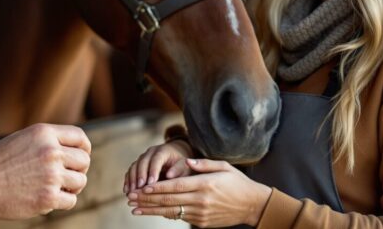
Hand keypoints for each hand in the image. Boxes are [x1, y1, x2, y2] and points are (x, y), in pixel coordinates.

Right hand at [0, 123, 90, 218]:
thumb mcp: (23, 139)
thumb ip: (47, 141)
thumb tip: (74, 149)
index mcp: (44, 134)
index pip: (79, 137)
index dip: (84, 148)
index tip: (82, 156)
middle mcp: (50, 152)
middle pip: (84, 160)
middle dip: (79, 170)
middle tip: (67, 177)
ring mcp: (51, 175)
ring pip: (80, 181)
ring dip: (72, 187)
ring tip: (58, 188)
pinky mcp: (47, 198)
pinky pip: (70, 200)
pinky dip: (63, 202)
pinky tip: (50, 199)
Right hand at [123, 140, 193, 193]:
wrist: (176, 155)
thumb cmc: (181, 163)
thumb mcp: (184, 166)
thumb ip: (179, 169)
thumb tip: (169, 176)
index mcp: (163, 151)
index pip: (156, 159)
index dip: (153, 171)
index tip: (151, 182)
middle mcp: (151, 152)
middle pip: (143, 162)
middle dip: (140, 176)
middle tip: (139, 188)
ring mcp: (143, 157)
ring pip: (134, 166)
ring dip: (132, 179)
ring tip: (132, 192)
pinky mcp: (138, 164)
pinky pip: (130, 171)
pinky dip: (128, 180)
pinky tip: (126, 191)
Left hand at [127, 158, 271, 226]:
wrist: (252, 205)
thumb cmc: (237, 182)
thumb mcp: (224, 166)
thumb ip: (203, 164)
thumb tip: (185, 160)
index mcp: (205, 184)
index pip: (175, 186)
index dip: (157, 187)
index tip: (142, 188)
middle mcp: (201, 200)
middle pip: (169, 199)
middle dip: (147, 199)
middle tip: (130, 198)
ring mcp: (201, 213)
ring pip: (171, 211)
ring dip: (151, 210)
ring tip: (135, 209)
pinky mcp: (201, 222)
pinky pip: (180, 217)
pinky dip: (165, 214)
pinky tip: (153, 212)